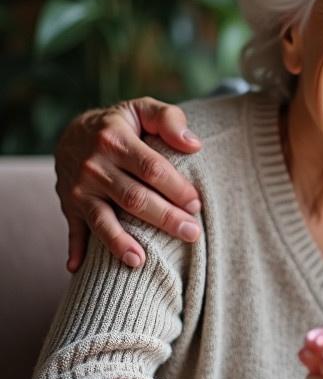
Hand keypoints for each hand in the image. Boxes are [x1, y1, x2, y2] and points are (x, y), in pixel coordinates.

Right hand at [55, 97, 202, 272]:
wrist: (71, 130)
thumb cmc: (122, 123)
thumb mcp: (143, 109)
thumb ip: (169, 120)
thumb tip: (194, 145)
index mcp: (115, 139)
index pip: (152, 169)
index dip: (176, 188)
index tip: (196, 204)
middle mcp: (94, 166)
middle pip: (133, 198)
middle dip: (165, 219)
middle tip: (192, 234)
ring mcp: (78, 188)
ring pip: (102, 219)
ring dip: (119, 243)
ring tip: (140, 262)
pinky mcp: (68, 206)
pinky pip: (73, 230)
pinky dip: (75, 250)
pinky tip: (78, 269)